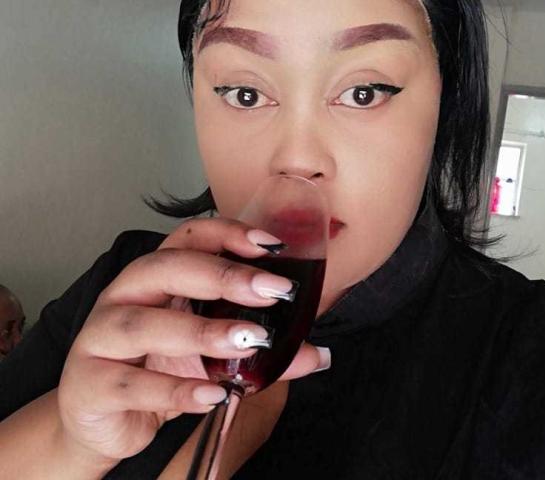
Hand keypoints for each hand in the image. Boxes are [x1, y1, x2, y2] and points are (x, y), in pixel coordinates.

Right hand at [57, 218, 328, 463]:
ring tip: (250, 341)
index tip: (271, 245)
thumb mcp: (211, 356)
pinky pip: (131, 384)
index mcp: (155, 279)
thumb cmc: (156, 369)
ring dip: (201, 332)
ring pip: (143, 324)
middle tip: (273, 291)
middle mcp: (123, 298)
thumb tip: (316, 353)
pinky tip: (214, 394)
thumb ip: (262, 352)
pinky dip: (176, 389)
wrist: (105, 418)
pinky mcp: (90, 384)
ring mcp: (99, 339)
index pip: (187, 238)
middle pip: (164, 269)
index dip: (227, 233)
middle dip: (222, 276)